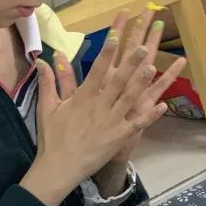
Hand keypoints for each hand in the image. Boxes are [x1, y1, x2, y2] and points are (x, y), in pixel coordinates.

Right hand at [20, 14, 184, 205]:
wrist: (59, 168)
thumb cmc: (53, 138)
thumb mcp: (47, 108)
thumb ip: (48, 82)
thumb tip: (42, 60)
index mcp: (82, 98)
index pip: (96, 71)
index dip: (106, 53)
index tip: (115, 37)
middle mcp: (99, 106)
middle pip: (118, 81)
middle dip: (131, 63)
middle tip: (143, 47)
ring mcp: (111, 122)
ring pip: (130, 98)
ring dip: (142, 83)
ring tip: (153, 67)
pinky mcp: (119, 137)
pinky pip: (138, 124)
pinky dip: (150, 115)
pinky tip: (162, 105)